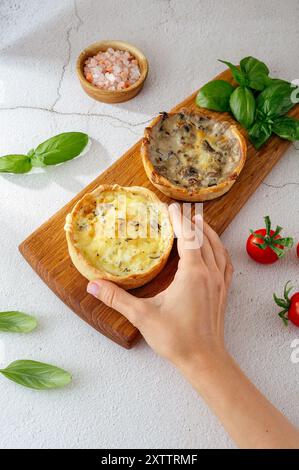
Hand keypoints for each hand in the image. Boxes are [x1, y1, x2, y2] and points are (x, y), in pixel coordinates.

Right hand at [86, 203, 232, 367]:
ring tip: (200, 222)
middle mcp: (209, 273)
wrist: (204, 360)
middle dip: (192, 221)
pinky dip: (220, 250)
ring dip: (208, 232)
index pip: (187, 236)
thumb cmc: (177, 339)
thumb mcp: (142, 316)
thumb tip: (93, 285)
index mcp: (192, 273)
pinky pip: (225, 263)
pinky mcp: (223, 292)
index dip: (177, 219)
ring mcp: (219, 282)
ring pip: (218, 248)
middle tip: (182, 209)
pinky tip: (216, 250)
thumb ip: (116, 298)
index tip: (169, 206)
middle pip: (204, 238)